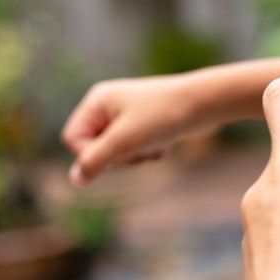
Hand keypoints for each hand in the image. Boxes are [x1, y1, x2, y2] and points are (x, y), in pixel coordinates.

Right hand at [61, 74, 218, 184]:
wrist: (206, 104)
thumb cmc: (163, 117)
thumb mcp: (124, 142)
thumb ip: (95, 161)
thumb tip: (76, 179)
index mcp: (97, 100)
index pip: (72, 138)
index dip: (91, 154)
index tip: (117, 152)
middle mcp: (110, 104)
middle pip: (96, 148)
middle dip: (119, 156)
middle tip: (140, 146)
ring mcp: (130, 114)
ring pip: (118, 152)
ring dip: (136, 156)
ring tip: (155, 144)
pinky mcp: (148, 124)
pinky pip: (137, 149)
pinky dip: (149, 152)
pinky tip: (165, 143)